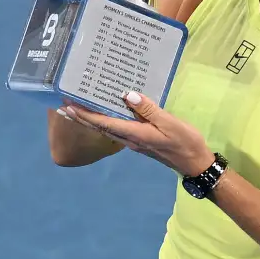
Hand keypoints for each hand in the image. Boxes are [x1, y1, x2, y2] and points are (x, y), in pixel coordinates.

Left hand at [57, 91, 213, 176]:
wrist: (195, 163)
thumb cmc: (185, 141)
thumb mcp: (170, 122)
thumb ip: (149, 109)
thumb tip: (128, 96)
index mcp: (135, 134)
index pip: (104, 123)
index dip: (85, 115)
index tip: (69, 105)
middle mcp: (129, 139)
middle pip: (100, 127)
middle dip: (81, 117)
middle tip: (64, 104)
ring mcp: (134, 142)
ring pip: (106, 129)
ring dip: (91, 119)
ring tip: (78, 107)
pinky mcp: (139, 140)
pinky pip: (117, 129)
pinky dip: (105, 120)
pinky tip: (105, 112)